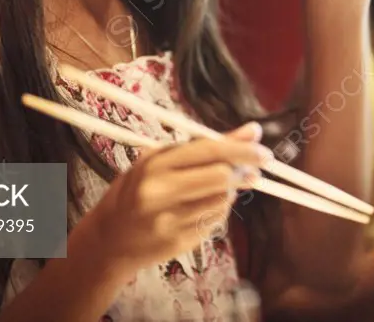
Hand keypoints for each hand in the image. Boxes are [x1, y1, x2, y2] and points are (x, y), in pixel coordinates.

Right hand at [87, 123, 270, 271]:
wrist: (108, 240)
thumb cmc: (135, 191)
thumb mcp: (160, 161)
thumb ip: (206, 146)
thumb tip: (254, 131)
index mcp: (155, 164)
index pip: (208, 152)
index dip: (241, 150)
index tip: (265, 151)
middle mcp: (160, 192)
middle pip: (221, 178)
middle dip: (243, 172)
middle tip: (253, 171)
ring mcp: (169, 220)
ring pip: (223, 200)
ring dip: (231, 192)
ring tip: (219, 189)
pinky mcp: (179, 242)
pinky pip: (215, 221)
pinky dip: (219, 210)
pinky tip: (204, 207)